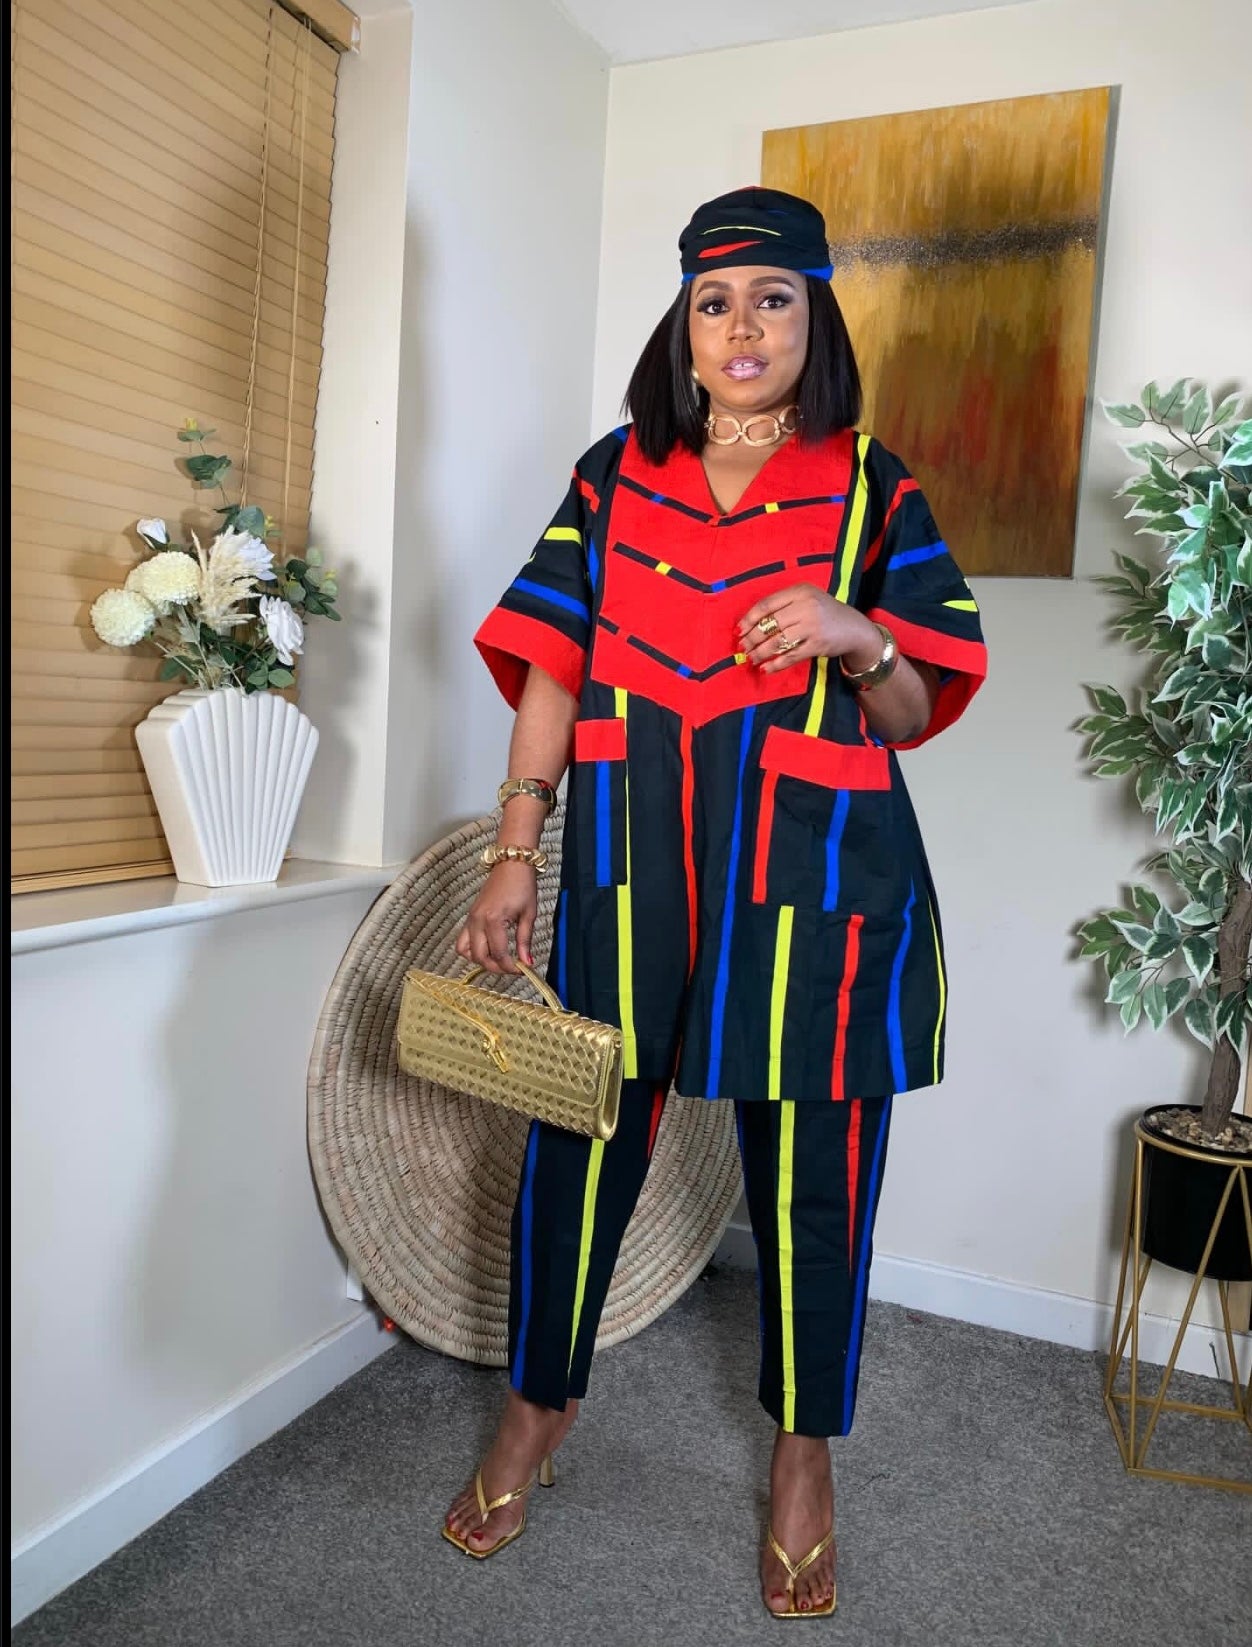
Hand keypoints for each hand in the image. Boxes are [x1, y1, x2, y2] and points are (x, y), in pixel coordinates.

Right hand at [455, 861, 537, 973]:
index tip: (522, 970)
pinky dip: (472, 950)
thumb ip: (524, 941)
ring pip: (465, 951)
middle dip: (495, 968)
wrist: (511, 864)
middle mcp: (477, 920)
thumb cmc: (522, 886)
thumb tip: (527, 963)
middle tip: (511, 968)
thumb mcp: (528, 914)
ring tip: (498, 960)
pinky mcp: (469, 916)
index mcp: (493, 920)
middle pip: (479, 956)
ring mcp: (470, 918)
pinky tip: (488, 950)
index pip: (498, 954)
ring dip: (480, 960)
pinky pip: (463, 940)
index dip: (510, 967)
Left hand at [736, 584, 879, 674]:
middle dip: (752, 638)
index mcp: (800, 591)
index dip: (749, 619)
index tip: (739, 630)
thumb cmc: (824, 613)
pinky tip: (766, 668)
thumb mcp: (806, 600)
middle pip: (769, 623)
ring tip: (752, 658)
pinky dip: (776, 664)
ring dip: (761, 652)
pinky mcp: (817, 645)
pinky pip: (790, 656)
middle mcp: (806, 606)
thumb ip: (783, 606)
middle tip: (743, 647)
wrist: (854, 628)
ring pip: (777, 641)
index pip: (766, 604)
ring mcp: (812, 626)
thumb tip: (751, 625)